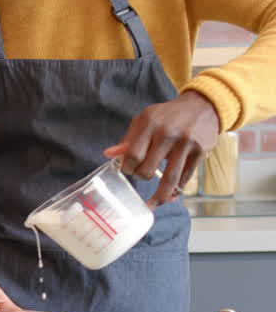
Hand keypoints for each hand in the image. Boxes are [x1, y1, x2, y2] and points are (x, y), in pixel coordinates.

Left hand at [104, 91, 219, 206]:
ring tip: (152, 205)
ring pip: (170, 179)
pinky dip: (177, 190)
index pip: (132, 155)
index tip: (128, 170)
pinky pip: (185, 178)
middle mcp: (167, 133)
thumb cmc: (168, 116)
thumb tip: (108, 154)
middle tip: (142, 176)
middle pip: (148, 169)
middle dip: (142, 177)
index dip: (128, 167)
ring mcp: (186, 143)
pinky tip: (171, 196)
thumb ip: (128, 139)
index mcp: (150, 123)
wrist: (203, 106)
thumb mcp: (146, 120)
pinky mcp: (200, 152)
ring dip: (160, 197)